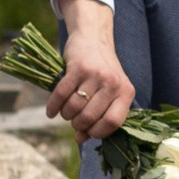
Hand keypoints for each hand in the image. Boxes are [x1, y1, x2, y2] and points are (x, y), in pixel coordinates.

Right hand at [47, 1, 135, 139]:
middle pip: (90, 117)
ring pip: (75, 107)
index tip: (88, 132)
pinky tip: (51, 112)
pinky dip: (53, 107)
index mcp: (126, 92)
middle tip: (74, 121)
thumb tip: (81, 140)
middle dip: (78, 124)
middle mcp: (113, 83)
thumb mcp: (107, 92)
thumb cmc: (101, 72)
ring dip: (66, 115)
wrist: (93, 38)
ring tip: (65, 113)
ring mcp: (95, 74)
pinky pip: (61, 94)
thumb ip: (98, 117)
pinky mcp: (77, 67)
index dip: (98, 132)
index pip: (113, 122)